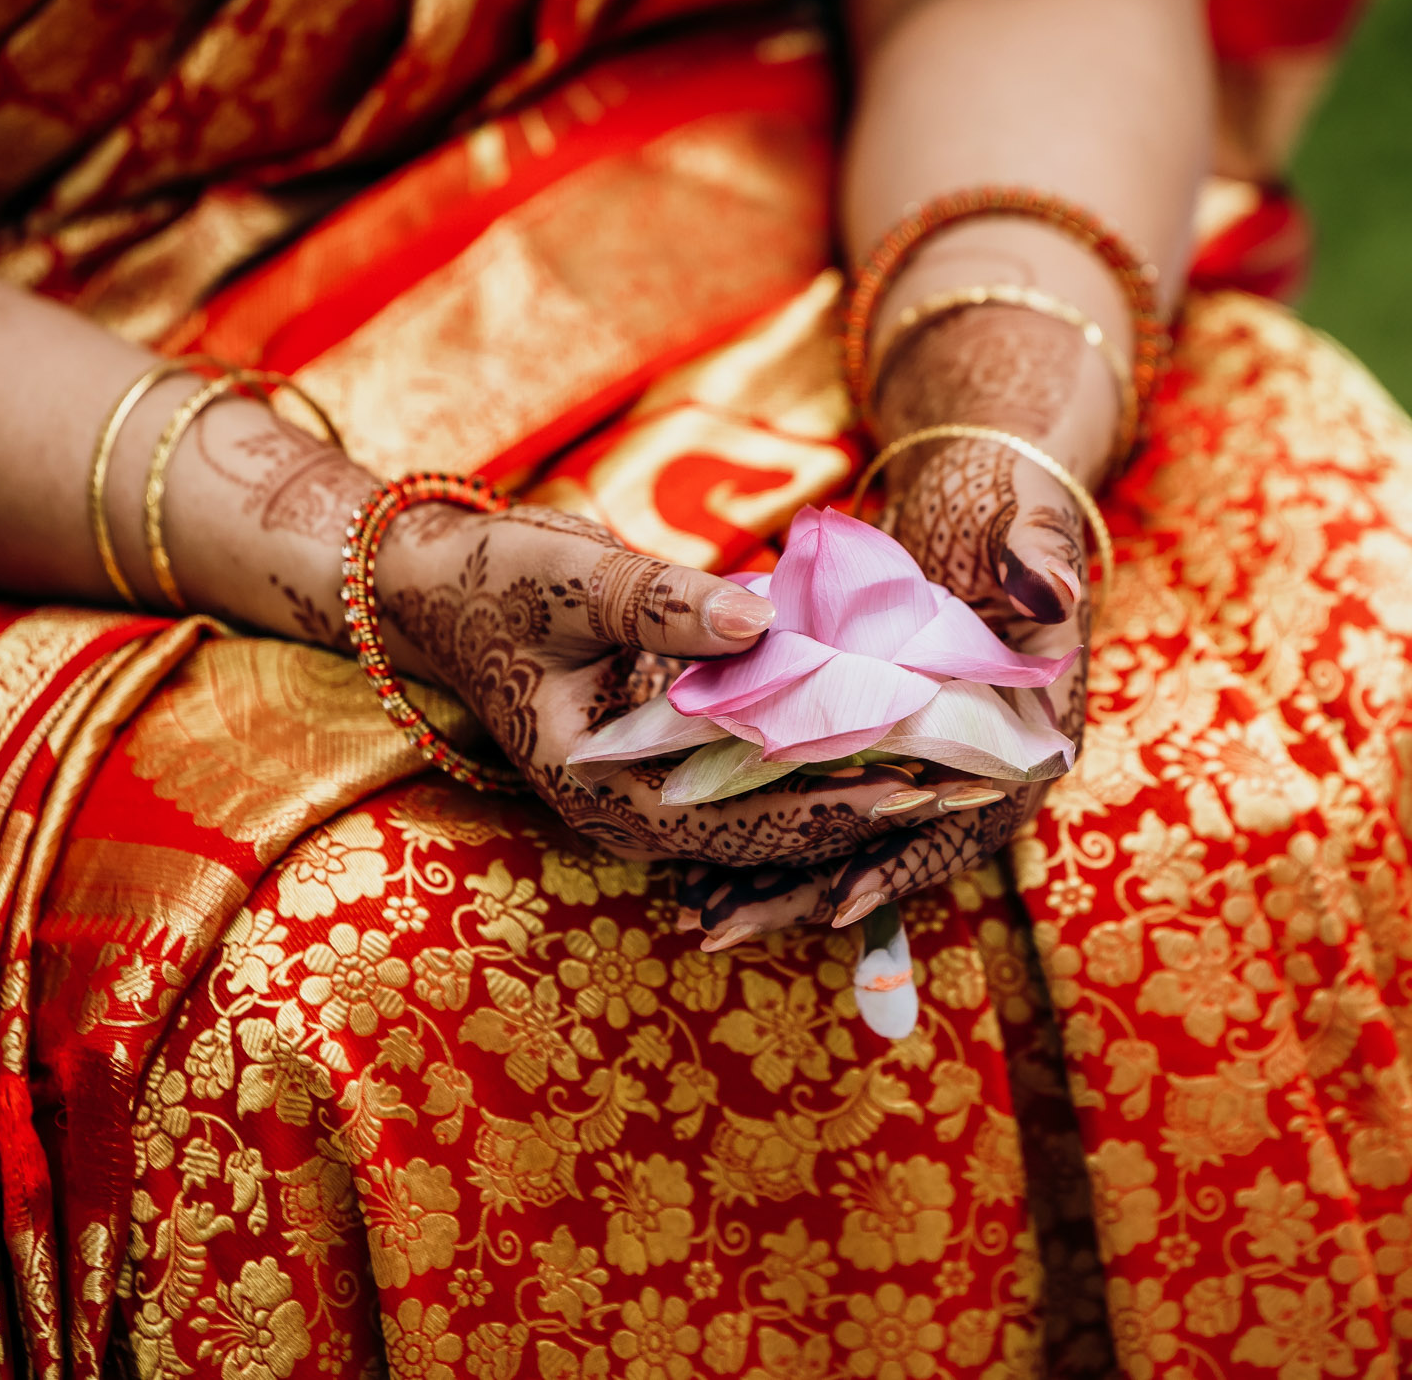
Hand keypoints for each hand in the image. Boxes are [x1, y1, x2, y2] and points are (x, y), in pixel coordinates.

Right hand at [376, 506, 1022, 908]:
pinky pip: (762, 773)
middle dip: (869, 809)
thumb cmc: (496, 579)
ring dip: (860, 787)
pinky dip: (825, 754)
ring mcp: (655, 789)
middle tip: (970, 782)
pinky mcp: (674, 755)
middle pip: (772, 833)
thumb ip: (663, 604)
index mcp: (602, 791)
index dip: (828, 807)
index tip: (914, 783)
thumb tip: (761, 623)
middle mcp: (633, 811)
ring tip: (960, 764)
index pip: (736, 823)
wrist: (441, 583)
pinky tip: (898, 728)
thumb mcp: (575, 578)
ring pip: (775, 809)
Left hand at [670, 437, 1091, 942]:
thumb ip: (1039, 552)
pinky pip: (829, 797)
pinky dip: (776, 829)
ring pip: (857, 834)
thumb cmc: (1011, 501)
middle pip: (900, 847)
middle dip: (816, 891)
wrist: (985, 490)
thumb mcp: (1026, 520)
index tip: (839, 899)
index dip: (909, 860)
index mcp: (1032, 727)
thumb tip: (1053, 585)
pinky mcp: (885, 735)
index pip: (973, 815)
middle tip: (726, 928)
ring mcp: (930, 751)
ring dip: (785, 877)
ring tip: (702, 916)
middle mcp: (982, 755)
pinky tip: (706, 861)